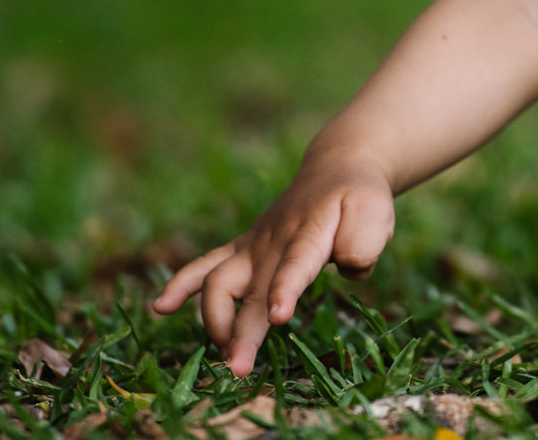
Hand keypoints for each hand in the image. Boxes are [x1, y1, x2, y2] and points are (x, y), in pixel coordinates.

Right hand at [152, 152, 394, 376]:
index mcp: (310, 232)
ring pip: (220, 279)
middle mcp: (275, 240)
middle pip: (251, 287)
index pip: (296, 264)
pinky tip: (161, 308)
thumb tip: (346, 266)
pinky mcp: (243, 249)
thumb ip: (365, 243)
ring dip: (213, 318)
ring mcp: (254, 245)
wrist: (337, 168)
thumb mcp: (376, 214)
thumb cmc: (359, 198)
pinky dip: (183, 285)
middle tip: (238, 369)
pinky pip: (207, 266)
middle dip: (241, 329)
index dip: (285, 290)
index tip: (276, 317)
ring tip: (220, 354)